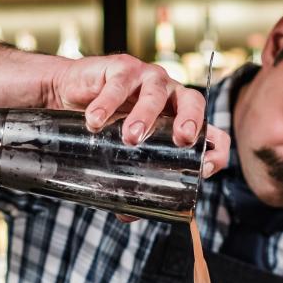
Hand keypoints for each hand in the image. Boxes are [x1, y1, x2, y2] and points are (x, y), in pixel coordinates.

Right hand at [46, 54, 229, 178]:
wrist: (66, 94)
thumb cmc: (106, 126)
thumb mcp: (121, 153)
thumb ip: (129, 180)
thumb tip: (127, 215)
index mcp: (181, 121)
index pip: (213, 133)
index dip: (216, 150)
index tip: (204, 169)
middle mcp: (171, 97)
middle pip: (194, 103)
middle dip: (190, 121)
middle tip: (180, 139)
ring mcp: (148, 79)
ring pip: (155, 94)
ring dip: (145, 115)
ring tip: (129, 137)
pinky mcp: (122, 67)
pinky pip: (119, 84)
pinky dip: (106, 104)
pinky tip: (95, 121)